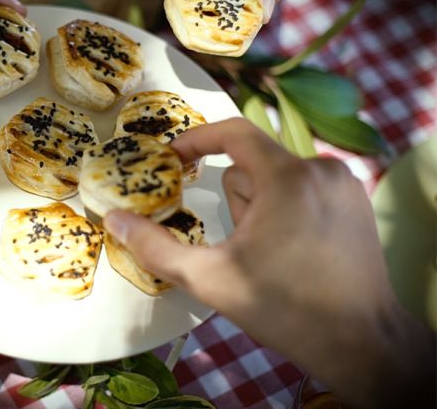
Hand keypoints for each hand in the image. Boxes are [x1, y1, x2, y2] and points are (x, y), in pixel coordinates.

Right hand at [104, 118, 434, 407]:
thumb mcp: (209, 279)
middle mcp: (321, 169)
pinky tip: (293, 253)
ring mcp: (344, 185)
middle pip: (253, 165)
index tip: (172, 158)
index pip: (234, 132)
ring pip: (278, 179)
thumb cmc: (283, 308)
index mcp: (287, 178)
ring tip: (270, 255)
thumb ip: (155, 247)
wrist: (360, 342)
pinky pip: (305, 190)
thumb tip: (113, 220)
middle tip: (242, 248)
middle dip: (237, 200)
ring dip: (261, 207)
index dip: (197, 140)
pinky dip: (288, 211)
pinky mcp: (357, 203)